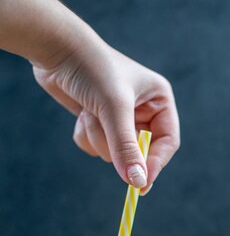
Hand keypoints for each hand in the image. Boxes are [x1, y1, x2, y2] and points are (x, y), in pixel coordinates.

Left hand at [33, 40, 179, 192]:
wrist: (56, 49)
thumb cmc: (92, 70)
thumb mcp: (114, 109)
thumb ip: (126, 148)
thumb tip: (138, 182)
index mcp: (159, 100)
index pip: (167, 142)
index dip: (156, 163)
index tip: (142, 186)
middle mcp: (143, 110)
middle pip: (140, 151)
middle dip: (117, 145)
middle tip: (106, 136)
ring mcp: (120, 118)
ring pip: (115, 152)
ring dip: (98, 138)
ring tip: (89, 113)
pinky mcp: (99, 121)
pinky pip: (97, 147)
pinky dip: (87, 136)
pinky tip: (81, 114)